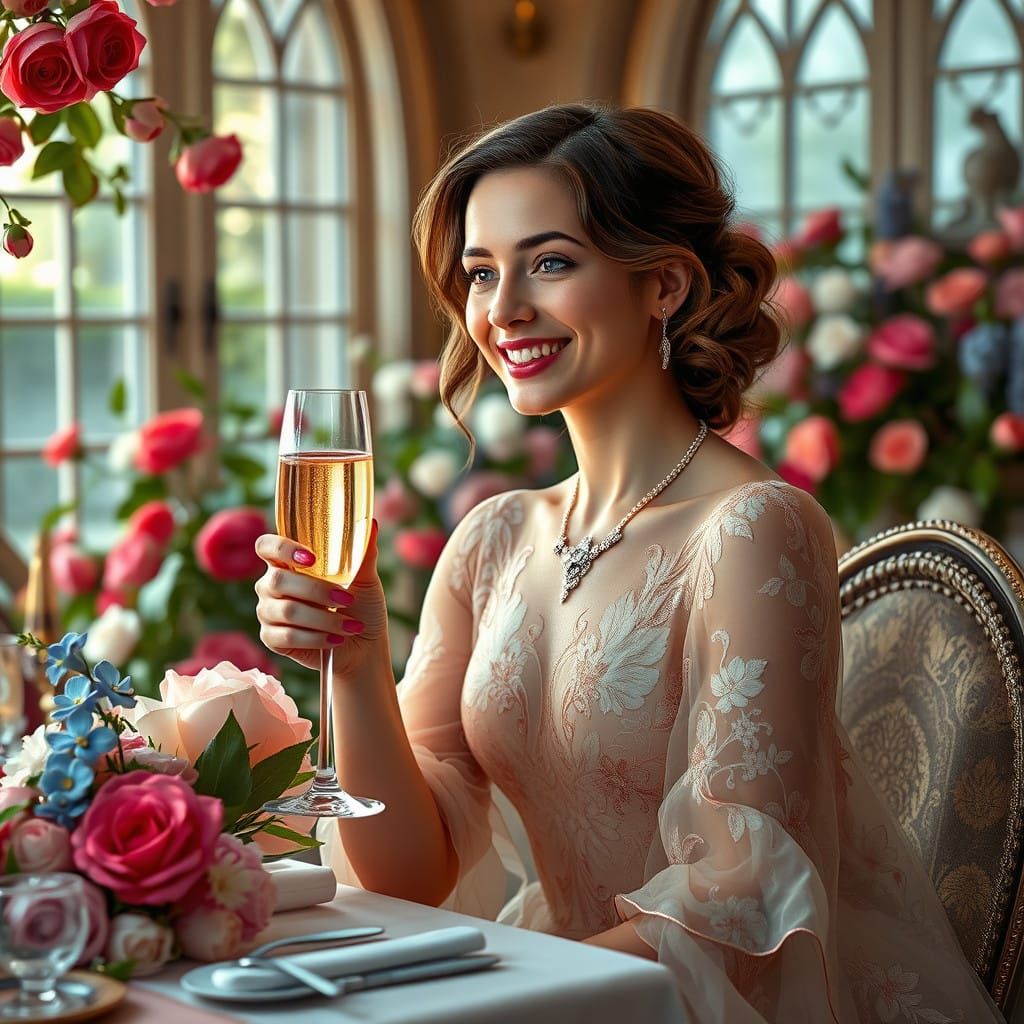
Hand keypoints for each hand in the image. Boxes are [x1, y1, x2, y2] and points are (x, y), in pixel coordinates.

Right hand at [254, 520, 388, 676]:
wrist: (364, 645)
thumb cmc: (361, 606)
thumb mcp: (365, 578)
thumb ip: (362, 552)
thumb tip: (371, 523)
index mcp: (289, 563)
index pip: (267, 546)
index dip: (282, 548)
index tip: (312, 559)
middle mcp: (272, 584)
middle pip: (278, 579)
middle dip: (316, 591)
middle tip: (347, 600)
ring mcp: (268, 611)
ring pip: (286, 610)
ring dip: (323, 619)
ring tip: (350, 625)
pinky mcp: (271, 638)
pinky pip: (287, 636)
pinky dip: (317, 638)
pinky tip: (336, 639)